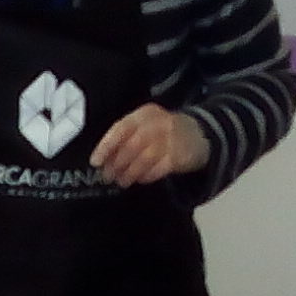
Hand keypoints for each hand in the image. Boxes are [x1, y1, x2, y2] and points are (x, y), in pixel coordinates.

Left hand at [92, 105, 208, 186]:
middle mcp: (158, 123)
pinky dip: (147, 175)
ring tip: (122, 181)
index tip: (95, 162)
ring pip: (144, 157)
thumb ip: (125, 139)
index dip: (106, 146)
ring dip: (129, 172)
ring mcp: (172, 138)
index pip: (121, 128)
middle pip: (132, 144)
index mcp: (145, 113)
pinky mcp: (180, 155)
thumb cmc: (163, 132)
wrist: (200, 134)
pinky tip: (140, 179)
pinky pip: (159, 168)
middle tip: (107, 176)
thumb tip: (102, 160)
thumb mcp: (145, 126)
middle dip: (116, 163)